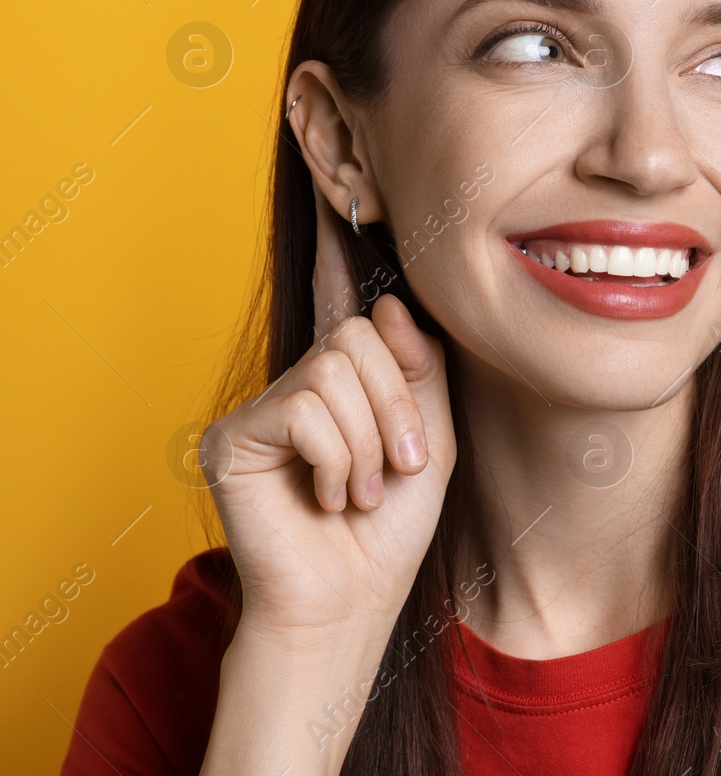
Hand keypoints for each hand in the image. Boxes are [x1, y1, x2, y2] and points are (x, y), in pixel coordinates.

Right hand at [201, 188, 456, 639]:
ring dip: (371, 445)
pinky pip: (308, 409)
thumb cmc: (390, 526)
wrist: (353, 599)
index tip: (334, 176)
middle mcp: (301, 380)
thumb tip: (386, 307)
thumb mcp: (432, 439)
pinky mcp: (234, 434)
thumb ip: (418, 370)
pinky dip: (337, 459)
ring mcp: (263, 404)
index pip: (343, 299)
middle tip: (396, 471)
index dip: (337, 240)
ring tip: (358, 492)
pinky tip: (326, 497)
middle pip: (360, 337)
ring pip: (338, 372)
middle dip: (398, 409)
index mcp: (349, 378)